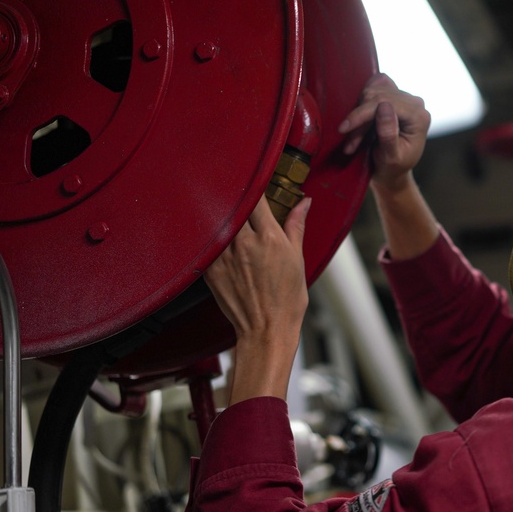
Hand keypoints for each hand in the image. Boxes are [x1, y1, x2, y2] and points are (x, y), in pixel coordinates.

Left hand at [205, 196, 310, 344]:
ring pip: (218, 222)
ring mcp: (225, 257)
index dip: (255, 185)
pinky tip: (217, 237)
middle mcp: (245, 244)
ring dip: (222, 216)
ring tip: (225, 213)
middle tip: (236, 192)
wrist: (267, 330)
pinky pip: (208, 244)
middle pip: (234, 207)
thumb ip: (296, 226)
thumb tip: (304, 203)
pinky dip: (212, 237)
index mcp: (270, 238)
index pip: (256, 198)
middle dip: (236, 199)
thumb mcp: (298, 259)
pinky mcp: (211, 270)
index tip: (256, 181)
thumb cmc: (287, 299)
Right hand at [339, 74, 430, 192]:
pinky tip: (359, 120)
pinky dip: (361, 103)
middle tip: (350, 145)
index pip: (387, 103)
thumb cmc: (393, 168)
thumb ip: (389, 134)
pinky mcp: (393, 94)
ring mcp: (404, 97)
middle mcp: (414, 103)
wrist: (392, 171)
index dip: (362, 114)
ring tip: (354, 142)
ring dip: (358, 116)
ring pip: (371, 92)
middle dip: (359, 120)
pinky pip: (372, 86)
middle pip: (377, 96)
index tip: (344, 128)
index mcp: (419, 117)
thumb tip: (384, 106)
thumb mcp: (391, 157)